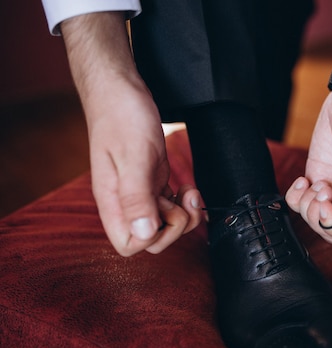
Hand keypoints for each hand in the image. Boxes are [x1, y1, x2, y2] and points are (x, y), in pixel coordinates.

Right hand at [61, 12, 202, 255]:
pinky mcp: (150, 182)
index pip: (129, 244)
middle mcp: (124, 202)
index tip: (166, 210)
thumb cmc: (122, 116)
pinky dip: (182, 203)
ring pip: (163, 224)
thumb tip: (142, 233)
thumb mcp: (134, 156)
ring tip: (189, 192)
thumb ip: (136, 196)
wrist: (120, 89)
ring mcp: (138, 192)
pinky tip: (186, 187)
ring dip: (183, 215)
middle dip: (175, 227)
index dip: (154, 238)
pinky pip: (169, 207)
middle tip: (184, 200)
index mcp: (112, 201)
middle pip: (151, 239)